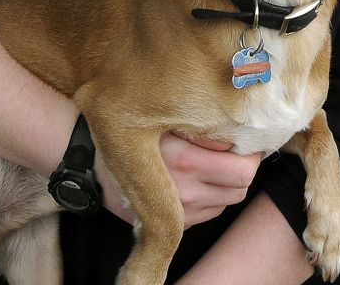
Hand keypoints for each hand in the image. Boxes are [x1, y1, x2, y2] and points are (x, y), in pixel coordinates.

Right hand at [96, 133, 261, 226]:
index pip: (243, 169)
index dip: (250, 150)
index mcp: (184, 162)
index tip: (243, 137)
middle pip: (241, 187)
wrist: (90, 161)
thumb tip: (237, 128)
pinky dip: (212, 194)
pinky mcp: (176, 224)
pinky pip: (212, 210)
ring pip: (229, 200)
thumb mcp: (160, 114)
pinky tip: (196, 176)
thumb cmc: (127, 128)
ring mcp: (181, 214)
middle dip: (243, 166)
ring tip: (211, 160)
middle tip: (234, 148)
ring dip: (227, 182)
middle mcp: (184, 193)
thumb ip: (201, 122)